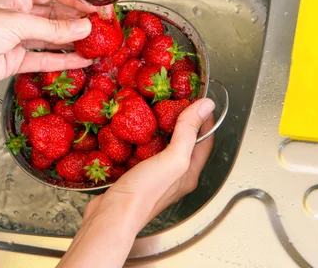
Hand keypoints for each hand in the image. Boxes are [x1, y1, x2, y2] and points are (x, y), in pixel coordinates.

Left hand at [0, 0, 98, 95]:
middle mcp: (18, 14)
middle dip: (78, 20)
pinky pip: (45, 58)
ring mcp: (19, 38)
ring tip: (97, 43)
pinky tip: (82, 60)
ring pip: (53, 37)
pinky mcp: (17, 59)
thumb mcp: (16, 23)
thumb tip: (84, 28)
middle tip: (101, 26)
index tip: (95, 5)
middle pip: (55, 14)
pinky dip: (63, 60)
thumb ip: (52, 29)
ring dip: (74, 40)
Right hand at [58, 98, 215, 267]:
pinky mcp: (137, 177)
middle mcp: (176, 177)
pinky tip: (132, 131)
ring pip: (162, 147)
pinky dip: (140, 139)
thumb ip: (189, 132)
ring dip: (159, 129)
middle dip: (181, 121)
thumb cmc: (145, 192)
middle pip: (184, 142)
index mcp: (190, 173)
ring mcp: (156, 177)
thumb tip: (206, 106)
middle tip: (172, 101)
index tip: (198, 101)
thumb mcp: (173, 158)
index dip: (205, 119)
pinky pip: (143, 153)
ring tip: (152, 111)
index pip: (206, 141)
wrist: (112, 216)